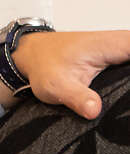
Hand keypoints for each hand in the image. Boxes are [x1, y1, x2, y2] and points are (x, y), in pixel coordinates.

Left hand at [11, 29, 129, 118]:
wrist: (33, 54)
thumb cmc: (44, 64)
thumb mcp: (56, 85)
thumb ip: (77, 97)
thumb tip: (94, 111)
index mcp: (115, 45)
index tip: (128, 90)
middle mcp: (125, 43)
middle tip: (128, 106)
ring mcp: (125, 48)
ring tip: (127, 106)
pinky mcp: (122, 56)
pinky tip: (126, 101)